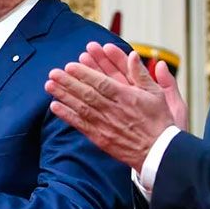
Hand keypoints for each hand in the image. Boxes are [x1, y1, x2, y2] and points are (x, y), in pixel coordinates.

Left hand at [44, 49, 176, 169]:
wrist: (159, 152)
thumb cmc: (160, 122)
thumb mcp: (157, 94)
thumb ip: (142, 74)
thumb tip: (133, 55)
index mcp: (127, 97)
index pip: (102, 82)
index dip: (84, 73)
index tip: (70, 65)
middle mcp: (114, 110)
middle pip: (87, 93)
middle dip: (68, 82)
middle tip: (53, 72)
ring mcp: (106, 125)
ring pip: (81, 107)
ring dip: (64, 95)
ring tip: (49, 85)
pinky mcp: (101, 138)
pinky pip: (81, 125)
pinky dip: (67, 116)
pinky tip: (55, 107)